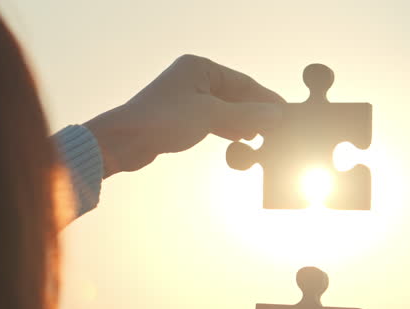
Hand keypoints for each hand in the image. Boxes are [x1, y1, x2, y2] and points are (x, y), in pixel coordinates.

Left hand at [84, 54, 283, 177]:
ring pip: (224, 109)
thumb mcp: (211, 116)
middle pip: (234, 95)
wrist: (125, 141)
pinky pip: (211, 119)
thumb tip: (276, 114)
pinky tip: (240, 139)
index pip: (243, 82)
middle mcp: (193, 77)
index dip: (265, 98)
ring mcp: (186, 97)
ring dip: (242, 122)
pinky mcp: (180, 116)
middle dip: (255, 112)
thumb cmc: (162, 121)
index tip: (285, 112)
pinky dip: (227, 128)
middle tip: (277, 129)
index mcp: (200, 67)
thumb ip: (246, 115)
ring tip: (262, 137)